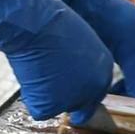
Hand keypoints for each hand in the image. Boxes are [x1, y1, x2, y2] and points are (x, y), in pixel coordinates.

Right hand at [0, 0, 111, 122]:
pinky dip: (31, 97)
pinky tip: (30, 77)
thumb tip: (73, 76)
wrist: (36, 23)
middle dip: (63, 98)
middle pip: (78, 107)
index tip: (66, 90)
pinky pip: (40, 110)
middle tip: (47, 81)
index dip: (78, 92)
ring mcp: (75, 99)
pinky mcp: (54, 106)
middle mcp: (94, 88)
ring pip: (56, 108)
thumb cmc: (53, 25)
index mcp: (104, 71)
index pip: (94, 94)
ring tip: (37, 69)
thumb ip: (83, 64)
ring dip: (45, 95)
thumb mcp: (80, 44)